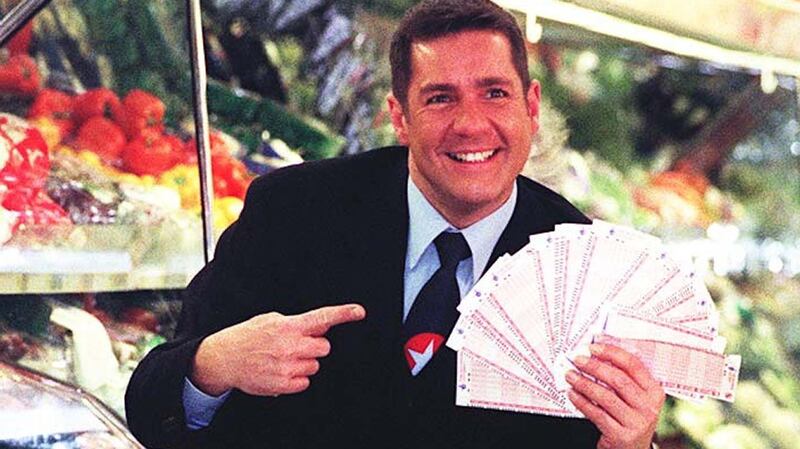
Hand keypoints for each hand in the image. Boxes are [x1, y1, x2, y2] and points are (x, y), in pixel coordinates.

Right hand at [191, 304, 365, 396]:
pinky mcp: (282, 384)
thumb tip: (323, 324)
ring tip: (283, 359)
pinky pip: (305, 382)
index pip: (321, 317)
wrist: (224, 358)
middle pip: (324, 347)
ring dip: (304, 363)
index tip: (359, 311)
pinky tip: (280, 371)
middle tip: (296, 346)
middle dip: (314, 346)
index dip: (343, 314)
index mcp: (288, 325)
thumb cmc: (248, 336)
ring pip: (315, 366)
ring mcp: (287, 366)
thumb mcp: (271, 320)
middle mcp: (290, 345)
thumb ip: (298, 322)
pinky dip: (296, 378)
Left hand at [565, 343, 664, 448]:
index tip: (593, 347)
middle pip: (618, 379)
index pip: (633, 365)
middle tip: (578, 360)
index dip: (611, 353)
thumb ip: (623, 378)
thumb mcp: (634, 399)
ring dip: (584, 383)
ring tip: (570, 376)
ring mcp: (637, 423)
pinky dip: (582, 402)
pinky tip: (572, 394)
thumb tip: (596, 354)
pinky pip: (597, 414)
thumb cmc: (629, 418)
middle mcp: (649, 407)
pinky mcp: (622, 436)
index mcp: (654, 392)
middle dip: (594, 367)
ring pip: (606, 396)